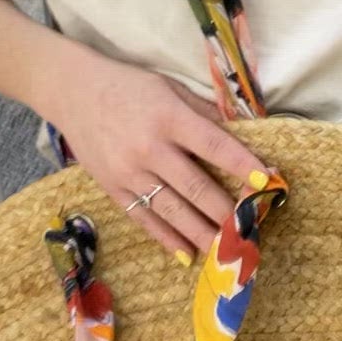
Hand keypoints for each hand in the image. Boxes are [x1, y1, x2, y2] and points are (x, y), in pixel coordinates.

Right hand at [45, 47, 268, 260]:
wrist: (73, 92)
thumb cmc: (130, 86)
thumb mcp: (170, 88)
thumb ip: (204, 112)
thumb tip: (241, 134)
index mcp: (169, 117)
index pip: (214, 144)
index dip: (242, 164)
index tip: (267, 183)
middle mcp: (149, 148)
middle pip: (195, 187)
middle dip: (227, 211)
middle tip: (252, 229)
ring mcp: (129, 172)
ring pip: (172, 210)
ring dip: (202, 233)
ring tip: (227, 251)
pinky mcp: (113, 188)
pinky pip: (144, 219)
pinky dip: (167, 238)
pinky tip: (187, 254)